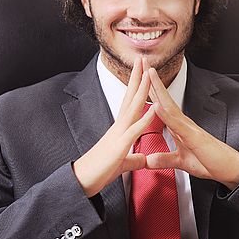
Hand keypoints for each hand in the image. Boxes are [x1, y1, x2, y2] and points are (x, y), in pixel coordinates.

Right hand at [73, 57, 156, 196]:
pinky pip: (135, 130)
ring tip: (149, 72)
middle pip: (131, 96)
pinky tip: (154, 108)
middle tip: (143, 57)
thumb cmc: (101, 171)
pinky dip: (145, 118)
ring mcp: (119, 133)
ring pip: (133, 107)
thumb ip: (134, 159)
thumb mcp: (123, 163)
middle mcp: (119, 126)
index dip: (138, 85)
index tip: (143, 70)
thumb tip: (142, 159)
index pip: (131, 101)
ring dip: (142, 89)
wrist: (84, 181)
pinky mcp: (120, 146)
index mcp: (121, 128)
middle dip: (138, 76)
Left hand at [146, 64, 238, 190]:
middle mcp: (183, 123)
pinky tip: (157, 105)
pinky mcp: (194, 137)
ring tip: (148, 73)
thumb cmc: (209, 162)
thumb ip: (164, 160)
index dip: (150, 92)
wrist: (229, 169)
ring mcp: (188, 128)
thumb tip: (149, 161)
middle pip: (164, 98)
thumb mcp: (181, 162)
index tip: (139, 79)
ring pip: (170, 105)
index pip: (161, 105)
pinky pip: (177, 124)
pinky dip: (166, 115)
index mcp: (178, 127)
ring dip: (159, 89)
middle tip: (142, 63)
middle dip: (152, 82)